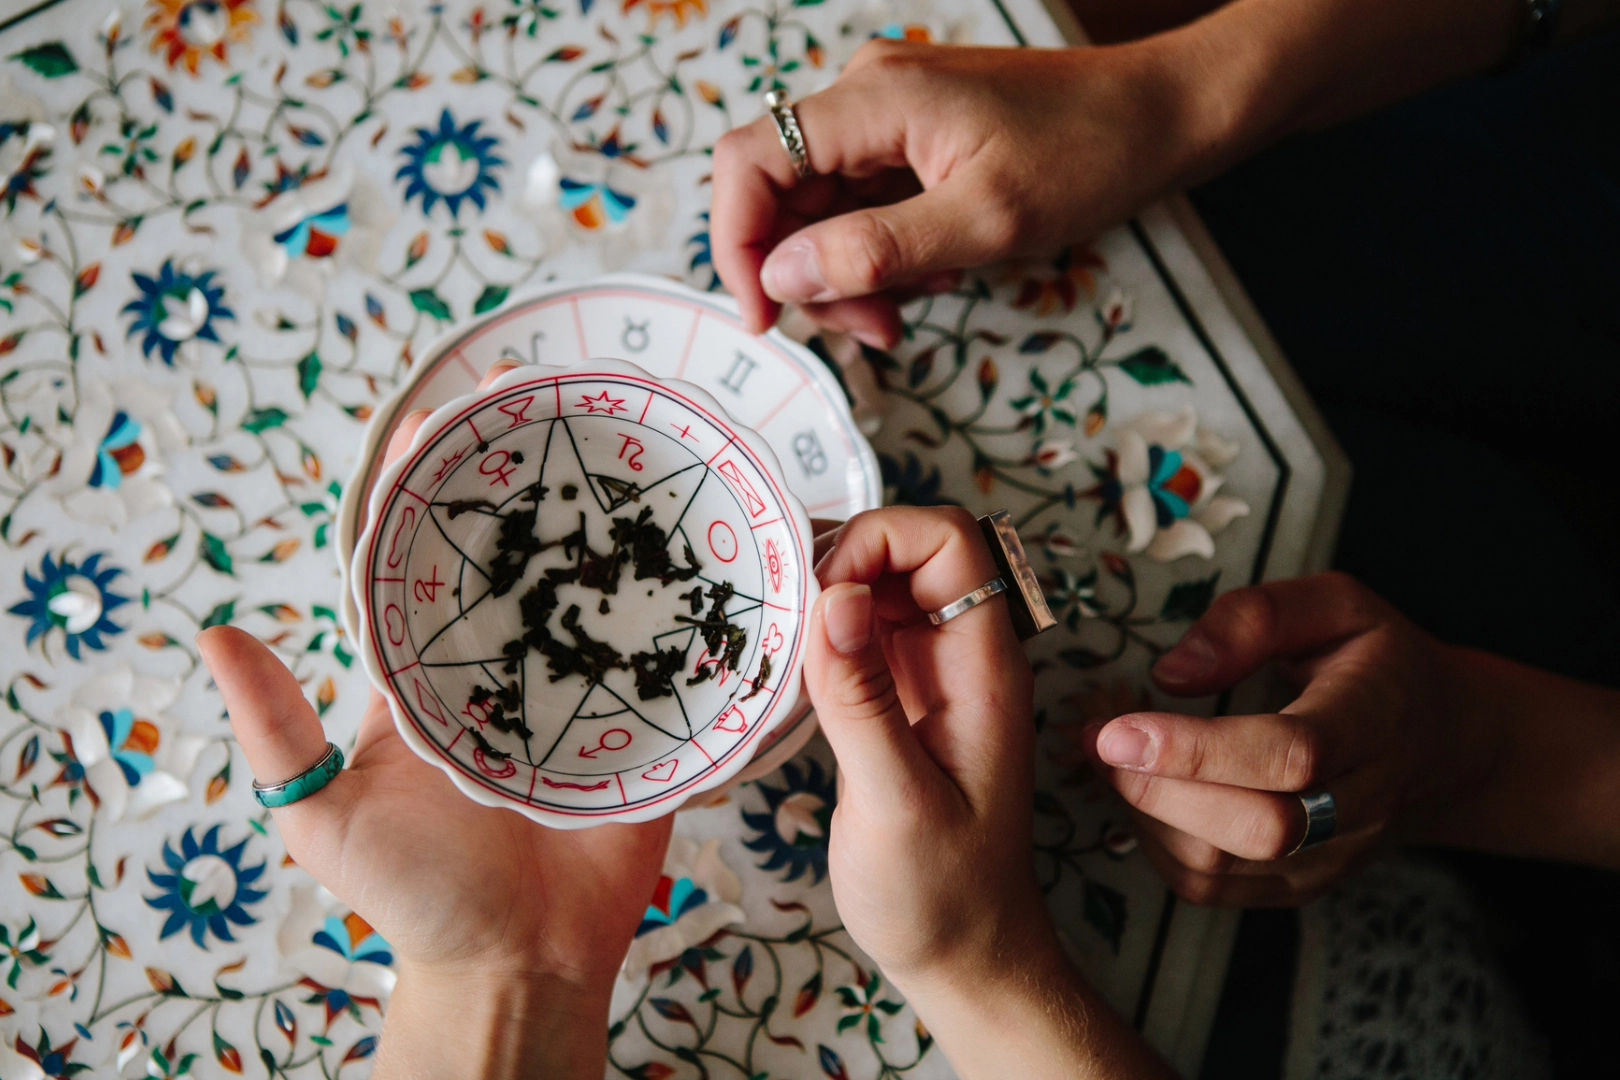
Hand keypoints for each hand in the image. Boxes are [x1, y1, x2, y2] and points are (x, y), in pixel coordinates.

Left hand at [196, 361, 672, 1079]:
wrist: (517, 965)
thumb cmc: (415, 895)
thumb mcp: (326, 814)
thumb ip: (279, 730)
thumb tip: (213, 635)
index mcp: (431, 671)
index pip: (428, 560)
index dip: (430, 489)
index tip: (440, 416)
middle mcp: (507, 665)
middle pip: (521, 556)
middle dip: (535, 482)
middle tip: (554, 405)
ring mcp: (580, 688)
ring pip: (596, 590)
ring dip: (612, 526)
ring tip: (633, 450)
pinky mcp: (644, 724)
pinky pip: (665, 657)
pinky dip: (683, 609)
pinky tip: (702, 548)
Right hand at [711, 38, 1205, 345]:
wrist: (1163, 118)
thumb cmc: (1088, 155)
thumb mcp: (984, 222)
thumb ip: (876, 251)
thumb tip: (782, 279)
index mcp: (874, 97)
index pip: (751, 160)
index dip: (737, 243)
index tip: (765, 316)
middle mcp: (867, 97)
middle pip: (783, 195)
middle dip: (812, 276)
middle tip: (876, 330)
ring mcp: (890, 118)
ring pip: (821, 210)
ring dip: (851, 275)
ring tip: (912, 310)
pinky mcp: (915, 142)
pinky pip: (864, 206)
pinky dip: (883, 256)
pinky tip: (935, 276)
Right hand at [806, 507, 1171, 1078]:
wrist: (964, 952)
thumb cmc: (940, 894)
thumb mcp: (894, 803)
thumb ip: (862, 700)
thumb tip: (832, 597)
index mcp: (983, 668)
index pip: (949, 541)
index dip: (880, 542)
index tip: (821, 597)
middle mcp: (962, 656)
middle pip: (913, 550)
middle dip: (845, 559)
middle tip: (788, 618)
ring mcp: (932, 675)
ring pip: (883, 586)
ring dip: (827, 595)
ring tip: (778, 639)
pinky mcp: (901, 699)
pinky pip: (862, 633)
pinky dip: (822, 634)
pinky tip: (786, 669)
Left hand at [1085, 572, 1497, 905]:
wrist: (1445, 745)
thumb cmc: (1376, 661)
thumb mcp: (1334, 603)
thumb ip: (1254, 619)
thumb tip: (1171, 674)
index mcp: (1374, 719)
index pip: (1291, 753)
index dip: (1197, 750)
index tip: (1118, 731)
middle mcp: (1361, 801)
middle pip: (1258, 827)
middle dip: (1159, 791)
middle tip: (1100, 741)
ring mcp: (1333, 855)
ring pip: (1225, 867)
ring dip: (1148, 817)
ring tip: (1115, 760)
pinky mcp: (1301, 885)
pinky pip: (1214, 888)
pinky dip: (1159, 846)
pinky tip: (1146, 795)